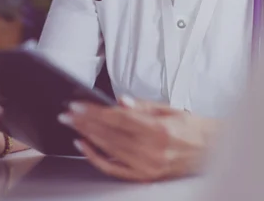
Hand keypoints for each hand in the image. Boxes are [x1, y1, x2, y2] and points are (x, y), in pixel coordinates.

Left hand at [59, 97, 218, 181]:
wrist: (211, 150)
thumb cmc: (190, 126)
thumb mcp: (169, 109)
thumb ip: (142, 105)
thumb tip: (119, 101)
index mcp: (158, 129)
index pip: (117, 119)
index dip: (94, 111)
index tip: (77, 105)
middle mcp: (151, 150)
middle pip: (109, 134)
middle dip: (84, 122)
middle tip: (66, 113)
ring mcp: (147, 166)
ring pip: (109, 149)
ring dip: (87, 135)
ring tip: (72, 124)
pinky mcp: (145, 177)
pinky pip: (114, 168)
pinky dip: (96, 157)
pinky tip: (85, 145)